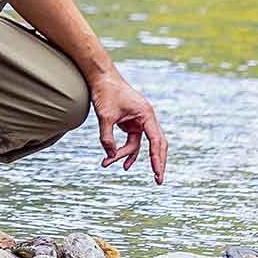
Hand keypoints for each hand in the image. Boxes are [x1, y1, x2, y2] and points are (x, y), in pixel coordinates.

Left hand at [88, 68, 167, 183]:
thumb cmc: (105, 92)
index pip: (155, 141)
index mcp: (146, 115)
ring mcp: (139, 121)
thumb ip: (107, 137)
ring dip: (128, 155)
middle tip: (158, 180)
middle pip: (156, 145)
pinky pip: (131, 140)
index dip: (157, 158)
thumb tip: (109, 156)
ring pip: (138, 144)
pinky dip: (124, 150)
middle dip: (156, 162)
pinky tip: (116, 159)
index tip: (157, 173)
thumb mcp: (104, 116)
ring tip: (116, 165)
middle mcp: (146, 118)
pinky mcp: (130, 122)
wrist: (99, 76)